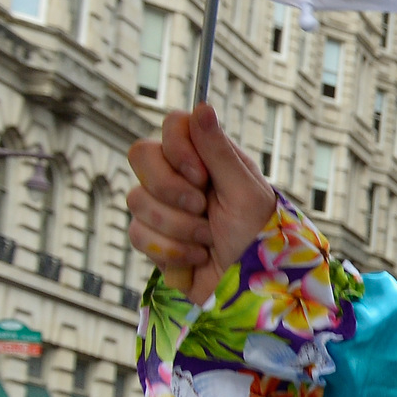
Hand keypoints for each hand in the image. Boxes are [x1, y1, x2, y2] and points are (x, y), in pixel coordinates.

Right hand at [125, 105, 277, 303]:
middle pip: (140, 154)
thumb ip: (220, 151)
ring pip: (137, 199)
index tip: (201, 176)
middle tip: (203, 210)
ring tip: (208, 241)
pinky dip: (171, 251)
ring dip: (179, 227)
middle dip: (171, 189)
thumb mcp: (246, 193)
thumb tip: (201, 105)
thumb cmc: (260, 239)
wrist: (252, 291)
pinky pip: (138, 234)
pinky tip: (197, 259)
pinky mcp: (153, 239)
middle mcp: (181, 176)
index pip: (171, 124)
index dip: (177, 148)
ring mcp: (163, 207)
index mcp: (208, 159)